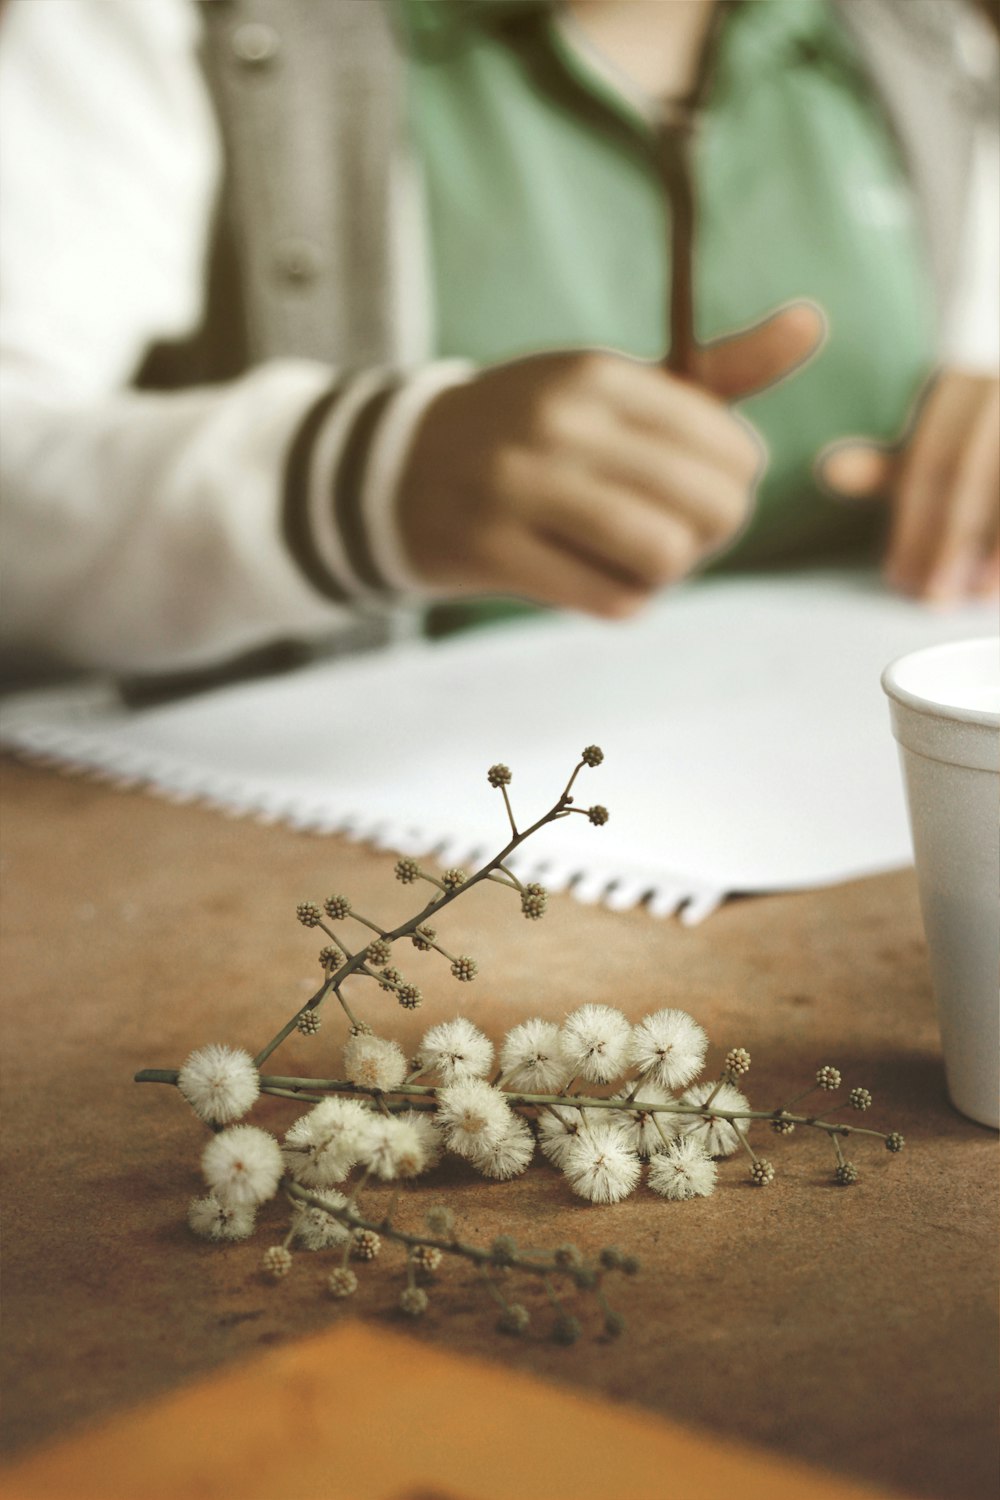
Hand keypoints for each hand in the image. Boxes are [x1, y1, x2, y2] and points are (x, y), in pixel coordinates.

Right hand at [397, 304, 824, 616]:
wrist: (402, 468)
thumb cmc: (531, 429)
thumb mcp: (611, 387)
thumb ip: (715, 370)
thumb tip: (814, 321)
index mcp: (596, 374)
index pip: (727, 445)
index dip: (734, 483)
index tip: (701, 488)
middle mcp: (559, 422)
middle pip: (706, 504)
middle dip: (710, 532)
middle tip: (681, 532)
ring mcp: (519, 487)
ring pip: (662, 554)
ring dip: (668, 570)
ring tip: (643, 557)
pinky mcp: (493, 550)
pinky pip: (611, 600)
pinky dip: (626, 600)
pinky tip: (601, 579)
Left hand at [819, 370, 999, 602]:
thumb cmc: (975, 452)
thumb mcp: (928, 456)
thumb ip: (884, 470)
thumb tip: (830, 468)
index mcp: (959, 389)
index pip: (927, 465)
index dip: (912, 526)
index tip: (900, 577)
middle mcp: (996, 389)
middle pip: (964, 476)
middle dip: (946, 544)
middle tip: (933, 597)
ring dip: (992, 549)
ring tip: (975, 594)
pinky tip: (999, 583)